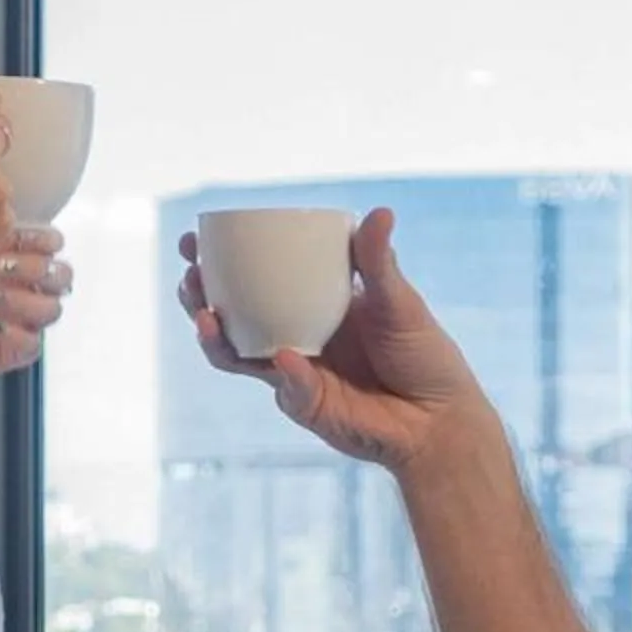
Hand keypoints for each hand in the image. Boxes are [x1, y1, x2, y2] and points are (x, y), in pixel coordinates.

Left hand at [0, 228, 73, 414]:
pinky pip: (33, 344)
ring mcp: (26, 320)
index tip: (17, 238)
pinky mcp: (18, 350)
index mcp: (19, 256)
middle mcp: (28, 288)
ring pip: (53, 309)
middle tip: (1, 266)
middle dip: (36, 268)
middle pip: (62, 275)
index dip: (44, 239)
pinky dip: (16, 334)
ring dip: (27, 300)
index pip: (52, 242)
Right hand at [178, 208, 489, 473]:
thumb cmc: (423, 357)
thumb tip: (380, 212)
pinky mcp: (305, 405)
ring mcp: (294, 373)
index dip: (220, 261)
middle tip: (191, 276)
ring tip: (205, 316)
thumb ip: (380, 263)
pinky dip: (285, 372)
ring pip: (238, 356)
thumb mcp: (401, 303)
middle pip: (230, 317)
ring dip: (215, 338)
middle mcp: (293, 336)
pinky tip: (283, 356)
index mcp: (311, 303)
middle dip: (199, 297)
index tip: (196, 239)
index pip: (254, 278)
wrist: (440, 419)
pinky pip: (287, 387)